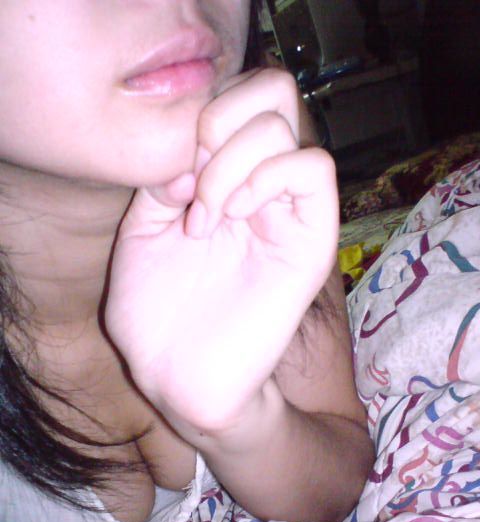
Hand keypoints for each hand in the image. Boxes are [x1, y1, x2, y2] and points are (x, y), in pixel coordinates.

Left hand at [105, 68, 338, 437]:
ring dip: (232, 161)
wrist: (176, 373)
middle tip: (192, 179)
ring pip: (287, 128)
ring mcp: (285, 211)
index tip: (169, 175)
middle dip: (220, 121)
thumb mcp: (142, 228)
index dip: (198, 113)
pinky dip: (268, 175)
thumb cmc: (156, 309)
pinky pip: (313, 171)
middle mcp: (256, 186)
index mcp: (218, 179)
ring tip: (204, 218)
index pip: (232, 99)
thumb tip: (194, 146)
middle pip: (271, 94)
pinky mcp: (310, 240)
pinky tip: (233, 214)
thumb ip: (165, 176)